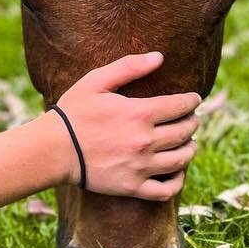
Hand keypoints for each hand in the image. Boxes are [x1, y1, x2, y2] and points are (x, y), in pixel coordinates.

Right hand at [49, 51, 199, 198]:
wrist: (53, 149)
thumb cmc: (73, 112)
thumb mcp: (96, 81)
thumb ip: (129, 67)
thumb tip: (159, 57)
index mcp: (140, 113)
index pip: (180, 106)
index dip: (192, 101)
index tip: (195, 100)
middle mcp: (145, 141)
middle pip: (184, 132)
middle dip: (192, 123)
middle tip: (192, 119)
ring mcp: (141, 166)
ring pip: (181, 159)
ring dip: (190, 149)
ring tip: (190, 143)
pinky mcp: (132, 187)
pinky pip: (166, 190)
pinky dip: (178, 181)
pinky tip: (177, 172)